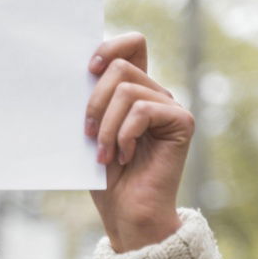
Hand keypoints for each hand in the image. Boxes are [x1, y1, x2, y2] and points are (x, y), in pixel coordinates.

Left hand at [84, 32, 192, 251]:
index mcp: (134, 91)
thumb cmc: (105, 178)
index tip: (87, 69)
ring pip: (127, 90)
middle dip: (95, 100)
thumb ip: (91, 102)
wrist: (126, 214)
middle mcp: (155, 94)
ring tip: (104, 154)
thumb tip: (76, 73)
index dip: (110, 46)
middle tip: (88, 134)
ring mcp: (169, 107)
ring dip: (106, 126)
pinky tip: (124, 156)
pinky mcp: (181, 123)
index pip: (132, 45)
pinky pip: (142, 110)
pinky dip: (124, 134)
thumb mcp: (90, 133)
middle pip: (121, 66)